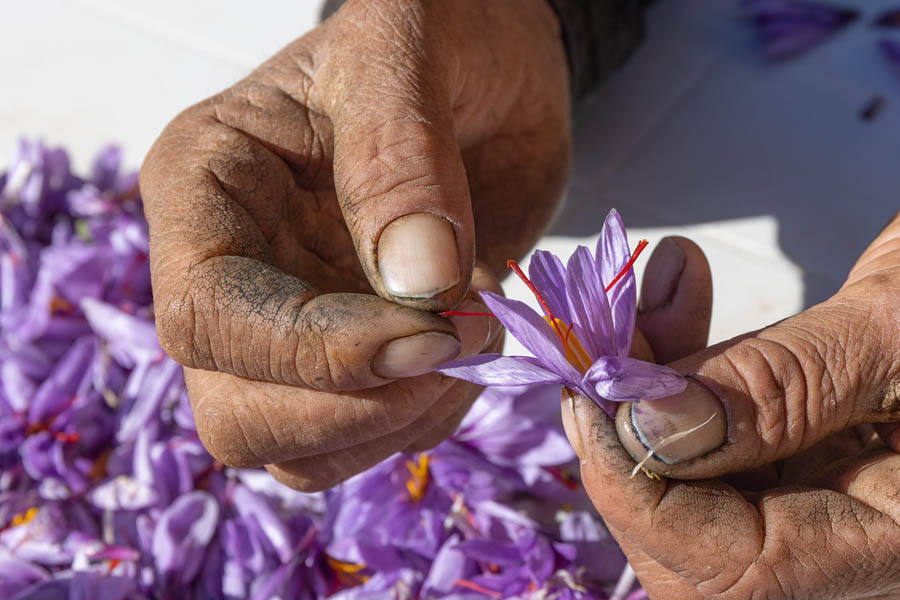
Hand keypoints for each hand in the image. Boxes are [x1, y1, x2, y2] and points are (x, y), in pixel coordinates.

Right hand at [139, 0, 570, 489]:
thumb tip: (413, 285)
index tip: (424, 335)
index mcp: (206, 188)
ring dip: (395, 423)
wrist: (495, 69)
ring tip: (470, 340)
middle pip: (234, 411)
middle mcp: (233, 273)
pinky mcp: (347, 361)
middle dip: (351, 406)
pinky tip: (466, 355)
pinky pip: (361, 442)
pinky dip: (422, 424)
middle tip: (455, 349)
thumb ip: (400, 154)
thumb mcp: (409, 47)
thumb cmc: (439, 33)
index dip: (308, 352)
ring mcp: (288, 328)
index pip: (207, 314)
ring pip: (295, 449)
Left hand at [564, 233, 899, 597]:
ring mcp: (839, 504)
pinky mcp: (819, 452)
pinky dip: (687, 369)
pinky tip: (676, 292)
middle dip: (632, 437)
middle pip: (700, 544)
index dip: (641, 488)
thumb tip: (641, 424)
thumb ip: (782, 386)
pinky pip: (726, 435)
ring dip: (649, 389)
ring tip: (641, 296)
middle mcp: (865, 552)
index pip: (737, 575)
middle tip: (601, 337)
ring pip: (700, 483)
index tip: (590, 390)